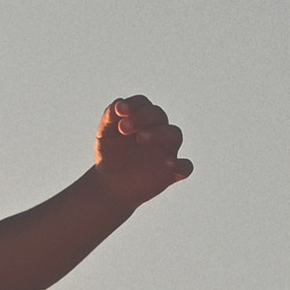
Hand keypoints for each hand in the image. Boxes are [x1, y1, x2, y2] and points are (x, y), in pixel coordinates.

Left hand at [94, 93, 191, 208]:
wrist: (111, 185)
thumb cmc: (110, 155)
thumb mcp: (104, 135)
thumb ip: (110, 117)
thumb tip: (118, 104)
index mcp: (142, 118)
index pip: (143, 104)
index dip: (133, 104)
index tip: (120, 110)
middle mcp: (158, 130)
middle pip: (159, 115)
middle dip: (142, 117)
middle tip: (123, 128)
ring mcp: (167, 151)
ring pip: (175, 134)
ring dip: (160, 133)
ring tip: (141, 138)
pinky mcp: (172, 173)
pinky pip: (185, 167)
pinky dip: (180, 164)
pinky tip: (167, 164)